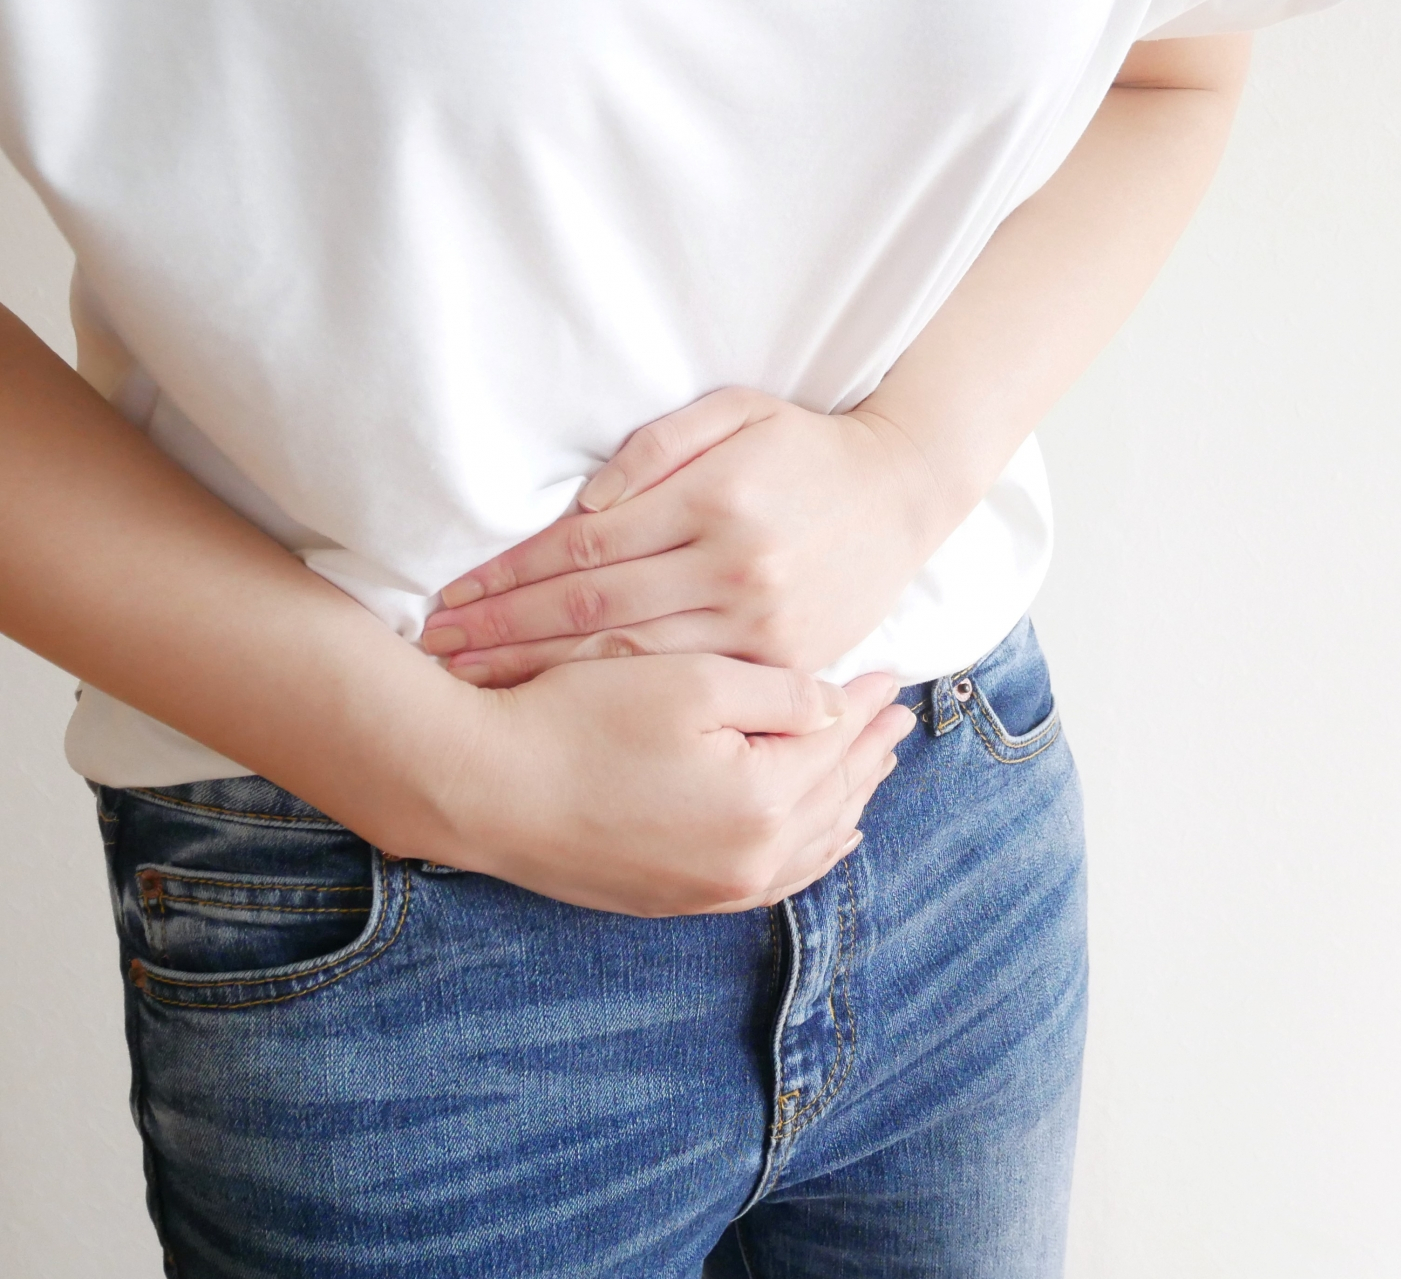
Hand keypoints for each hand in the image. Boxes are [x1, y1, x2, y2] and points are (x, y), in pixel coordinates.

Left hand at [422, 388, 950, 685]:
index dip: (509, 574)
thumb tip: (584, 506)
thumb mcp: (738, 412)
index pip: (585, 547)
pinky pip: (688, 687)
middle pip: (593, 610)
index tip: (451, 594)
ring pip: (631, 660)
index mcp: (715, 502)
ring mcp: (762, 625)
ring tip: (477, 684)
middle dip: (504, 632)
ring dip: (544, 674)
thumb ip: (658, 450)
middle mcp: (736, 569)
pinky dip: (618, 697)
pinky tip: (565, 704)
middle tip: (436, 650)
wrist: (904, 492)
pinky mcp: (786, 661)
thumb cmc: (806, 446)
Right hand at [442, 656, 915, 916]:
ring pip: (813, 846)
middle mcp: (752, 860)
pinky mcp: (680, 901)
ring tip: (875, 766)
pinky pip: (776, 880)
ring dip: (849, 802)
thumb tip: (838, 708)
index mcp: (764, 801)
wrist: (483, 788)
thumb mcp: (690, 683)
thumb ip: (779, 693)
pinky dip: (812, 851)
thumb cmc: (579, 719)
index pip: (837, 744)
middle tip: (898, 718)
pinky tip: (828, 834)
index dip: (865, 706)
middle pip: (835, 799)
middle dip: (871, 754)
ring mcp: (715, 891)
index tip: (891, 675)